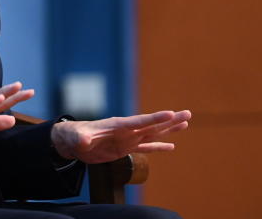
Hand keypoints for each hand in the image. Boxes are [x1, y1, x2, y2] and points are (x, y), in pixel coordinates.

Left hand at [51, 109, 191, 163]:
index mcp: (117, 125)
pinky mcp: (125, 148)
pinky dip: (159, 147)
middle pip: (153, 125)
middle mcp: (126, 130)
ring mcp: (127, 139)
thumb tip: (84, 141)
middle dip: (170, 120)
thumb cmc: (74, 136)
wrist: (73, 141)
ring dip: (169, 129)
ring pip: (153, 134)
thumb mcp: (77, 138)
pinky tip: (172, 146)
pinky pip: (146, 147)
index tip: (171, 114)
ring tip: (186, 123)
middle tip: (188, 114)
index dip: (155, 118)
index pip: (140, 121)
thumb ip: (82, 139)